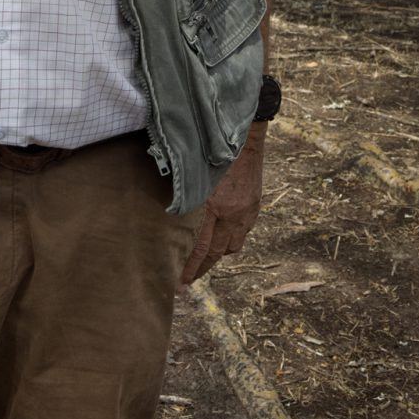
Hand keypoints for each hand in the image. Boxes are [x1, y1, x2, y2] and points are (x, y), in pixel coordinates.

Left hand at [181, 126, 263, 283]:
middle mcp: (231, 213)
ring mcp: (245, 211)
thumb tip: (163, 215)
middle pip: (216, 252)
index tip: (179, 283)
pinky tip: (221, 239)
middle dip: (201, 269)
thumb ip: (181, 195)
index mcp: (213, 204)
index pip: (200, 247)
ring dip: (217, 255)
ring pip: (231, 246)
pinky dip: (230, 240)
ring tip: (203, 262)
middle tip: (186, 281)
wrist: (244, 136)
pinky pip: (242, 233)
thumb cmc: (210, 150)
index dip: (189, 267)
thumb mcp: (192, 173)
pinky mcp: (254, 207)